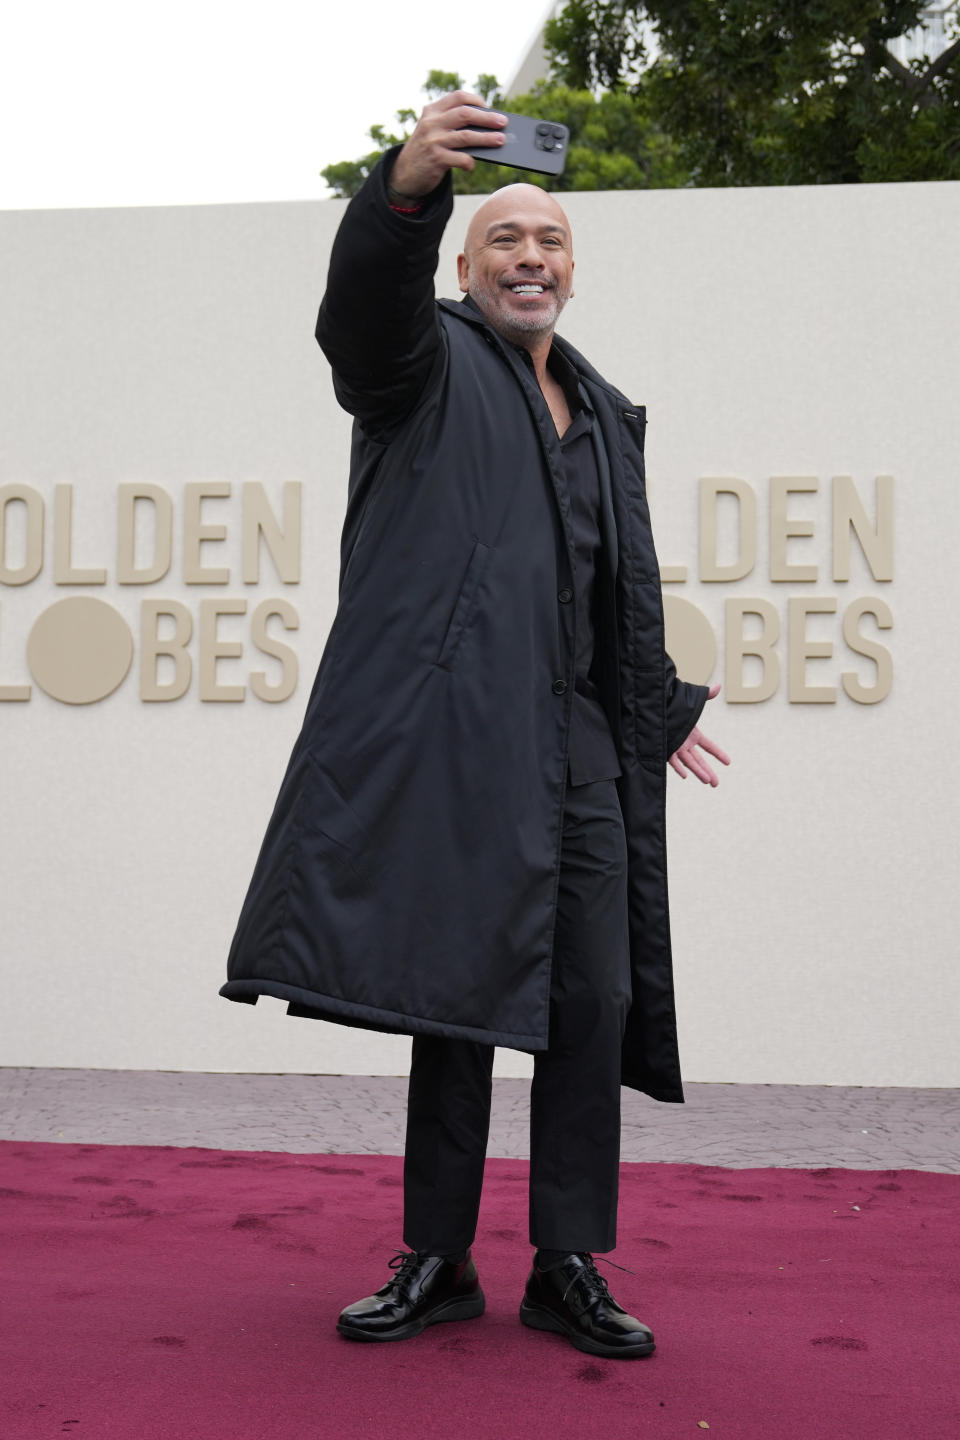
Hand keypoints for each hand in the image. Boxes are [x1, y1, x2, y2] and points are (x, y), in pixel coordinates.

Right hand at [390, 90, 507, 197]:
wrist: (404, 174)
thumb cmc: (426, 151)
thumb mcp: (432, 131)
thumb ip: (451, 124)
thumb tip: (486, 127)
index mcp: (432, 111)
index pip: (457, 97)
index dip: (475, 100)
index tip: (488, 107)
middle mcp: (432, 123)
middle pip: (465, 114)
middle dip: (487, 118)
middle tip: (503, 122)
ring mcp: (433, 141)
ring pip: (466, 137)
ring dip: (486, 139)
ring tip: (500, 140)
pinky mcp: (436, 159)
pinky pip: (461, 159)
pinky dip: (470, 162)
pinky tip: (472, 165)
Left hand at [668, 684, 729, 786]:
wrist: (656, 709)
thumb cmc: (673, 705)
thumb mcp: (691, 701)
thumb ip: (705, 696)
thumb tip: (718, 686)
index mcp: (694, 734)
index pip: (709, 746)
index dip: (719, 754)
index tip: (728, 762)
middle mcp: (685, 743)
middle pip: (700, 760)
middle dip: (708, 772)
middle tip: (716, 784)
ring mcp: (676, 747)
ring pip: (689, 762)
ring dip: (698, 772)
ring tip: (707, 781)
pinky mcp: (666, 748)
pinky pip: (673, 760)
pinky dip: (678, 767)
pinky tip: (685, 775)